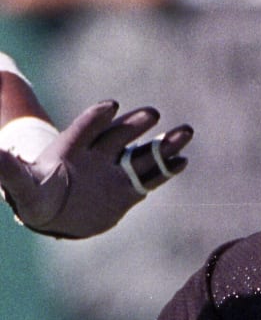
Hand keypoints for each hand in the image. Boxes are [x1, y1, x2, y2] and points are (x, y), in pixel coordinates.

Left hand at [0, 100, 191, 237]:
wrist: (57, 213)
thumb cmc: (35, 195)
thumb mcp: (19, 184)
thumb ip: (7, 169)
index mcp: (71, 149)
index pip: (85, 129)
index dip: (96, 118)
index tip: (110, 106)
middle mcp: (97, 156)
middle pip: (119, 135)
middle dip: (134, 125)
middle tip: (151, 114)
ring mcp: (115, 172)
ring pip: (142, 154)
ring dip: (163, 144)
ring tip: (185, 132)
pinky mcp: (129, 190)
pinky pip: (150, 178)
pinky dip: (166, 169)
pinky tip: (182, 160)